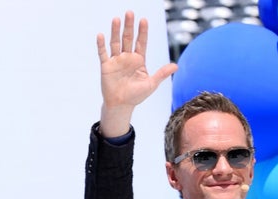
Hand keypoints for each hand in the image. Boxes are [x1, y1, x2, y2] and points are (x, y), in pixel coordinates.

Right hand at [96, 11, 177, 136]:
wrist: (122, 105)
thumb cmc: (137, 96)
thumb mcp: (151, 84)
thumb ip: (162, 73)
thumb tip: (176, 65)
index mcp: (139, 60)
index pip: (141, 42)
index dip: (142, 31)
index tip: (144, 20)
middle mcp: (127, 57)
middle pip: (128, 38)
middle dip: (129, 26)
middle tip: (130, 13)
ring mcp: (116, 60)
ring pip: (115, 42)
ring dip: (115, 31)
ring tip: (117, 19)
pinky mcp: (106, 66)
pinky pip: (103, 53)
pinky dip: (101, 45)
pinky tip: (101, 35)